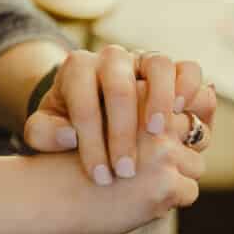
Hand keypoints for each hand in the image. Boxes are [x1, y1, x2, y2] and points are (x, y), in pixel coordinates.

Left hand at [23, 45, 214, 184]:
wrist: (98, 106)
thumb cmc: (69, 123)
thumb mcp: (46, 130)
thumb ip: (44, 133)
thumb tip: (69, 136)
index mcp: (79, 68)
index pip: (84, 102)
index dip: (91, 143)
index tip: (99, 176)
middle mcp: (114, 57)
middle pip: (120, 85)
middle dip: (123, 133)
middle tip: (125, 170)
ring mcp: (146, 60)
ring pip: (160, 66)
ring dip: (160, 101)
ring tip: (156, 134)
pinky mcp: (174, 70)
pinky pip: (189, 70)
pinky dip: (190, 90)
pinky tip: (183, 116)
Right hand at [49, 103, 211, 233]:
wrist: (44, 193)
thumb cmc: (79, 155)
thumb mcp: (115, 120)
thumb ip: (150, 112)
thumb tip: (209, 93)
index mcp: (143, 99)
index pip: (189, 108)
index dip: (183, 126)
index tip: (168, 137)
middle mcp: (156, 125)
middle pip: (198, 136)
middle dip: (184, 151)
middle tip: (159, 166)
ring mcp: (164, 156)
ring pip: (197, 165)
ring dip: (179, 177)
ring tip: (150, 186)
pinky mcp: (165, 186)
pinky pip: (190, 192)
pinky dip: (173, 200)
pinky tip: (146, 202)